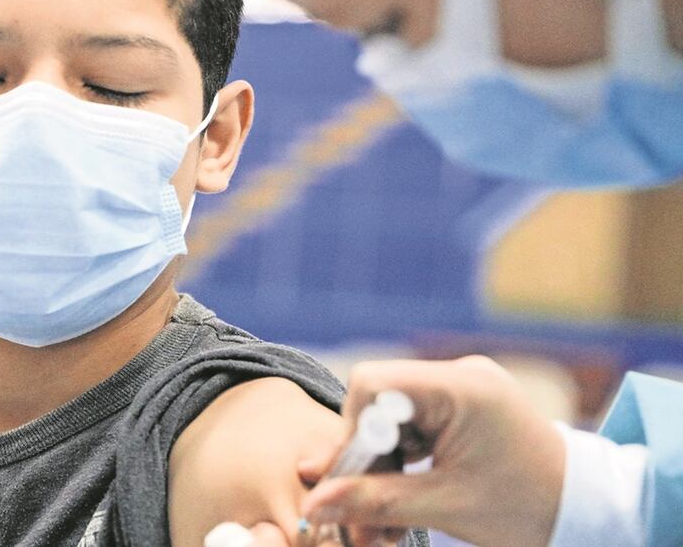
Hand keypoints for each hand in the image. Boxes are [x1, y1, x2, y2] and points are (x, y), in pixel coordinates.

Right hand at [297, 356, 565, 546]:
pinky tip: (400, 504)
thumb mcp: (444, 506)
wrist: (589, 512)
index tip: (347, 480)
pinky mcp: (464, 408)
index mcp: (461, 388)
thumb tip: (314, 503)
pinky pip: (413, 429)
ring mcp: (463, 390)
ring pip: (392, 422)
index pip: (374, 385)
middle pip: (379, 406)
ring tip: (380, 527)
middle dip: (364, 463)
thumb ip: (374, 500)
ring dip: (380, 471)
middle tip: (357, 518)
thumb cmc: (527, 508)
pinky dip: (401, 465)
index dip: (350, 431)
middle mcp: (460, 377)